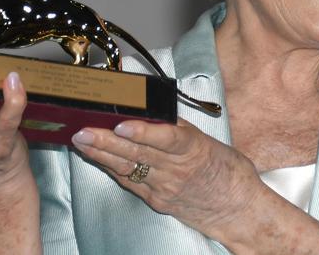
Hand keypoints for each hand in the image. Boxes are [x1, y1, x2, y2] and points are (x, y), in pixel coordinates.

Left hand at [71, 119, 262, 239]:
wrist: (236, 207)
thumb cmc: (227, 170)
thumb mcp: (208, 140)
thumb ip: (178, 127)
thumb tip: (151, 111)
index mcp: (193, 150)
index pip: (165, 139)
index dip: (142, 133)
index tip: (122, 126)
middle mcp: (176, 171)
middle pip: (137, 155)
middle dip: (106, 142)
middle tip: (83, 130)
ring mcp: (164, 188)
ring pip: (127, 168)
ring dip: (101, 154)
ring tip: (81, 141)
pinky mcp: (156, 200)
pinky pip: (130, 181)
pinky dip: (111, 168)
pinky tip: (96, 157)